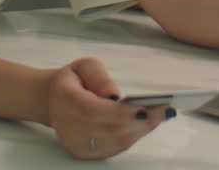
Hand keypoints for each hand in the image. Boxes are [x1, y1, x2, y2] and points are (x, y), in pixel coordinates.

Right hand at [44, 57, 170, 159]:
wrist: (52, 100)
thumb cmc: (73, 80)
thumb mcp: (84, 66)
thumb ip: (100, 77)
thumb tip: (116, 96)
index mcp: (65, 100)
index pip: (92, 111)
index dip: (119, 114)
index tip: (143, 109)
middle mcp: (68, 126)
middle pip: (108, 130)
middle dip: (140, 121)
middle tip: (166, 110)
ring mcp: (76, 143)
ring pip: (114, 142)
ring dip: (141, 129)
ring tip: (163, 114)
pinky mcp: (86, 152)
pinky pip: (114, 148)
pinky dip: (134, 135)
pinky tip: (149, 123)